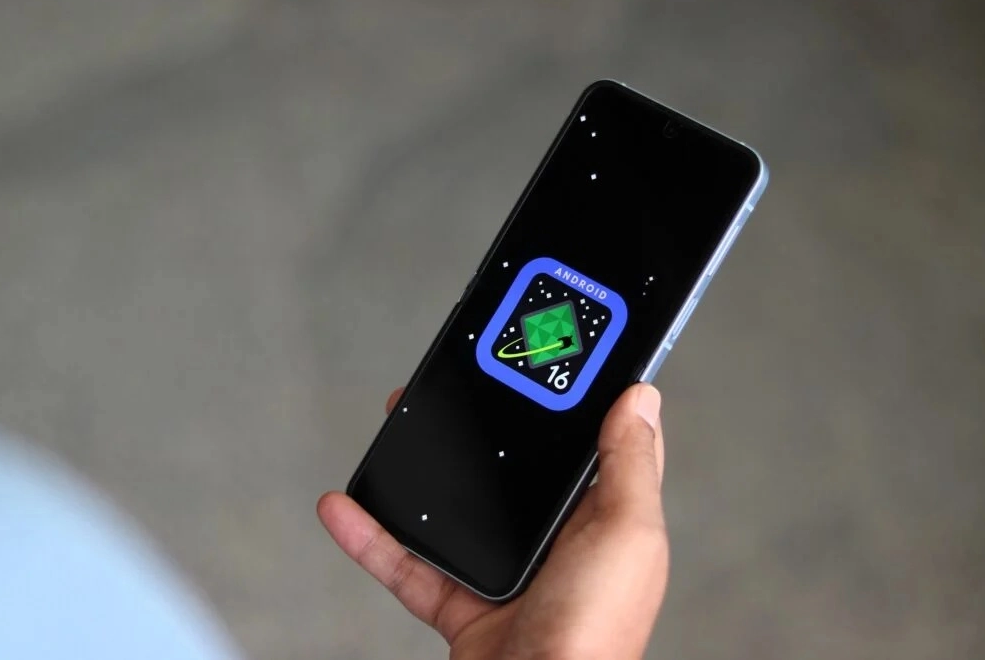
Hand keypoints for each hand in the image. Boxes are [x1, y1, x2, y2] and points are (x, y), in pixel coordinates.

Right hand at [318, 383, 668, 658]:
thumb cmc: (595, 637)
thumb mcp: (625, 535)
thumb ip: (628, 466)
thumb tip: (640, 396)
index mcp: (605, 522)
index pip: (596, 445)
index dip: (579, 399)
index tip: (556, 353)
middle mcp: (559, 546)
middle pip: (517, 469)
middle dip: (486, 425)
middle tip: (459, 381)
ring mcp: (508, 575)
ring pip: (457, 509)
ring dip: (422, 471)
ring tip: (396, 423)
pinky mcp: (462, 608)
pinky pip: (409, 565)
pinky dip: (372, 538)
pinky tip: (344, 507)